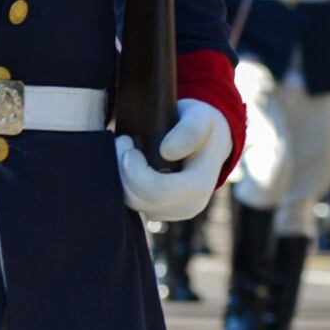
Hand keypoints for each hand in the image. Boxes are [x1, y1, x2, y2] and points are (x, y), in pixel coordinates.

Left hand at [116, 99, 232, 221]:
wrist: (209, 142)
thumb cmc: (203, 126)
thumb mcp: (201, 117)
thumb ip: (190, 130)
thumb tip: (166, 152)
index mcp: (199, 187)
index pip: (156, 191)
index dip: (133, 169)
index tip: (127, 140)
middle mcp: (188, 207)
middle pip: (139, 200)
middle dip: (122, 170)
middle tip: (121, 140)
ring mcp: (172, 213)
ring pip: (132, 203)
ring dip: (120, 175)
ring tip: (124, 148)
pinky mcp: (159, 211)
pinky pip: (132, 203)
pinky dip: (123, 182)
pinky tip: (128, 161)